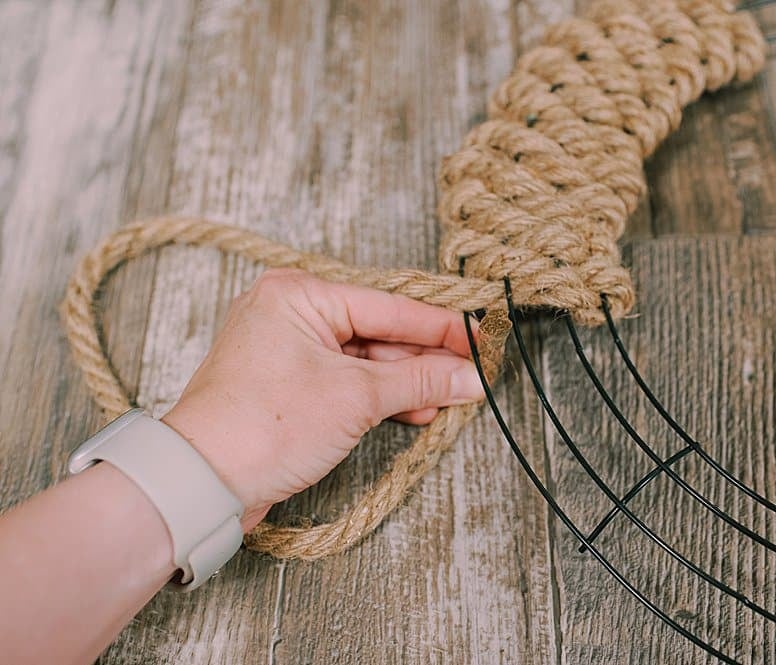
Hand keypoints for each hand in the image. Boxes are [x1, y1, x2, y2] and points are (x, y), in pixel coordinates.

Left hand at [161, 268, 483, 530]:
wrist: (202, 482)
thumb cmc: (265, 427)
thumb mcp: (357, 398)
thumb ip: (420, 379)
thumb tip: (471, 376)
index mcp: (300, 294)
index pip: (390, 306)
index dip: (442, 326)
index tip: (483, 338)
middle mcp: (290, 311)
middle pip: (378, 330)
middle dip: (426, 357)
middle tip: (473, 372)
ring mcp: (286, 348)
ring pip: (364, 357)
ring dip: (406, 380)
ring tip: (450, 397)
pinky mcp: (286, 383)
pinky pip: (345, 378)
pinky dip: (379, 395)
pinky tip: (416, 409)